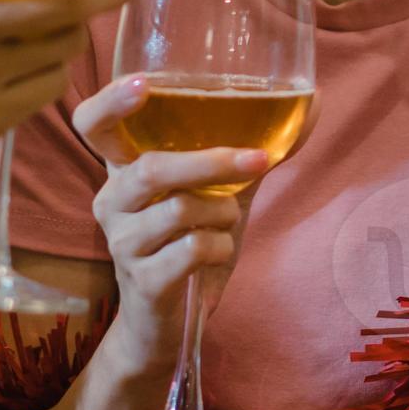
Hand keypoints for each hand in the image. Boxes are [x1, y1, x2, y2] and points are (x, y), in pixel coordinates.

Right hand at [68, 74, 284, 389]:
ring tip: (226, 222)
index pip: (92, 124)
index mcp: (121, 171)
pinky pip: (194, 250)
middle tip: (256, 160)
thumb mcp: (218, 192)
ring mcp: (122, 243)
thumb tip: (316, 99)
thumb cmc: (190, 244)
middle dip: (210, 162)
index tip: (143, 83)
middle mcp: (111, 202)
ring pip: (180, 209)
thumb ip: (250, 149)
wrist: (167, 326)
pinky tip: (217, 254)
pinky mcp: (143, 281)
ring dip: (223, 213)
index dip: (110, 100)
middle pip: (150, 167)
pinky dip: (222, 247)